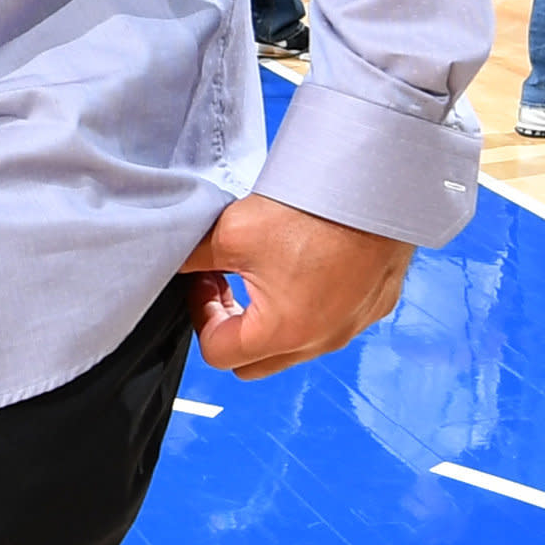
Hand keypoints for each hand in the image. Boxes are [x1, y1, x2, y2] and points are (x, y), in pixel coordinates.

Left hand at [181, 195, 417, 381]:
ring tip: (267, 268)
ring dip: (272, 315)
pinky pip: (333, 320)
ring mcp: (353, 326)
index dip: (200, 316)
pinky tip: (307, 261)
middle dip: (233, 326)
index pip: (217, 353)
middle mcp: (321, 341)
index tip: (205, 281)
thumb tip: (168, 260)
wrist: (376, 183)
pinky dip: (312, 302)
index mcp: (282, 333)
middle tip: (228, 282)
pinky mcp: (376, 305)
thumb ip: (192, 257)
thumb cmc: (312, 210)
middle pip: (255, 361)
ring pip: (296, 343)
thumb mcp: (232, 232)